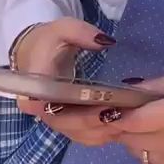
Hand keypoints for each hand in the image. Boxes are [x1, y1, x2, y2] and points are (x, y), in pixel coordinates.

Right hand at [13, 18, 117, 147]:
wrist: (35, 53)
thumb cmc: (48, 40)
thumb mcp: (63, 28)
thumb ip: (81, 32)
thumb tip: (106, 41)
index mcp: (33, 89)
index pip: (55, 109)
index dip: (81, 113)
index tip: (108, 107)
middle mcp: (40, 111)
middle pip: (69, 125)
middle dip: (98, 122)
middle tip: (127, 114)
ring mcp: (51, 120)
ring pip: (78, 134)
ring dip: (103, 130)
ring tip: (130, 121)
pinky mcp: (63, 124)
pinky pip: (82, 135)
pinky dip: (102, 132)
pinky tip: (122, 125)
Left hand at [113, 69, 163, 163]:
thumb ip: (156, 85)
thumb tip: (129, 88)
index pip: (127, 121)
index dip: (114, 115)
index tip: (110, 107)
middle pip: (129, 139)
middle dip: (124, 127)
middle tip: (131, 114)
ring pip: (139, 155)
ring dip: (136, 141)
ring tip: (150, 127)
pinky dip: (150, 156)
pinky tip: (161, 143)